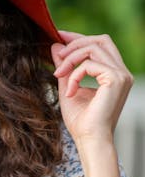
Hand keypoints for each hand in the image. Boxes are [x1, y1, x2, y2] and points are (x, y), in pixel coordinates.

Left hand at [51, 30, 132, 146]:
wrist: (89, 139)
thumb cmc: (81, 121)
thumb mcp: (68, 87)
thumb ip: (64, 67)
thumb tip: (55, 46)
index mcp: (114, 73)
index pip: (100, 44)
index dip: (79, 38)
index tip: (59, 36)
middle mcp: (121, 72)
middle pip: (100, 40)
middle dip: (75, 42)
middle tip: (57, 52)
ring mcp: (121, 75)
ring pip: (94, 47)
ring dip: (71, 58)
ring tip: (58, 74)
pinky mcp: (115, 79)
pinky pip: (89, 64)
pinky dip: (74, 75)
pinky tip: (70, 92)